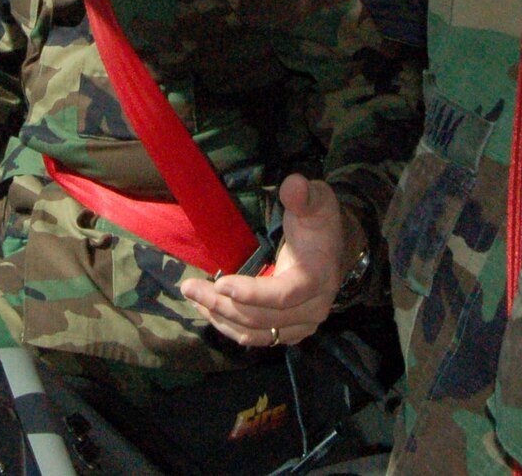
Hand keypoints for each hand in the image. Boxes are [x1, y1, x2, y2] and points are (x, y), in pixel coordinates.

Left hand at [179, 175, 343, 348]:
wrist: (333, 249)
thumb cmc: (319, 223)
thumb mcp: (317, 201)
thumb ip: (304, 195)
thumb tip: (293, 185)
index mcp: (318, 278)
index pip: (284, 294)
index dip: (253, 292)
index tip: (220, 282)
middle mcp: (313, 309)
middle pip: (262, 317)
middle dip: (222, 304)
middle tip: (188, 286)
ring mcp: (301, 325)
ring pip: (255, 331)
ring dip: (220, 317)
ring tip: (192, 295)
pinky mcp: (288, 332)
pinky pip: (256, 337)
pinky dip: (229, 326)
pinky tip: (207, 309)